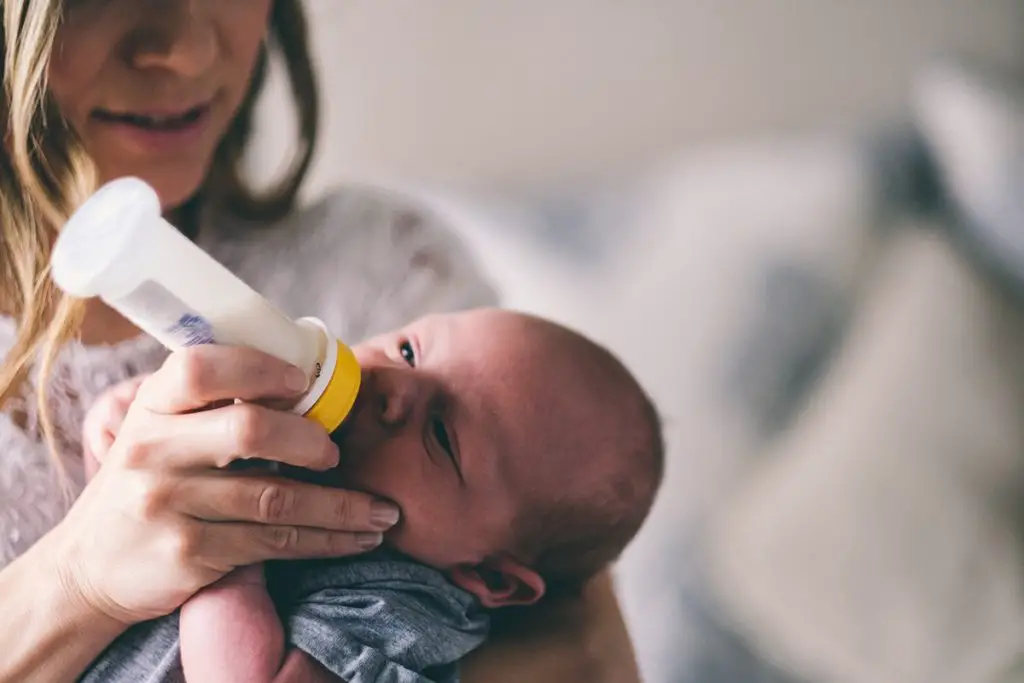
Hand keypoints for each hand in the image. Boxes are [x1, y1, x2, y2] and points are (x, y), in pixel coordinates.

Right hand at [58, 345, 397, 624]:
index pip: (202, 368)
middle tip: (337, 454)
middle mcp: (154, 451)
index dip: (260, 369)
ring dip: (343, 506)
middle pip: (250, 430)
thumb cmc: (146, 484)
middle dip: (311, 441)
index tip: (302, 383)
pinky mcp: (190, 553)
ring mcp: (170, 504)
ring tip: (382, 511)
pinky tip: (358, 537)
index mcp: (152, 407)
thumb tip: (302, 379)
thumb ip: (210, 405)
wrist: (89, 567)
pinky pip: (275, 542)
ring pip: (277, 497)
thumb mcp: (158, 432)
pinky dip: (327, 540)